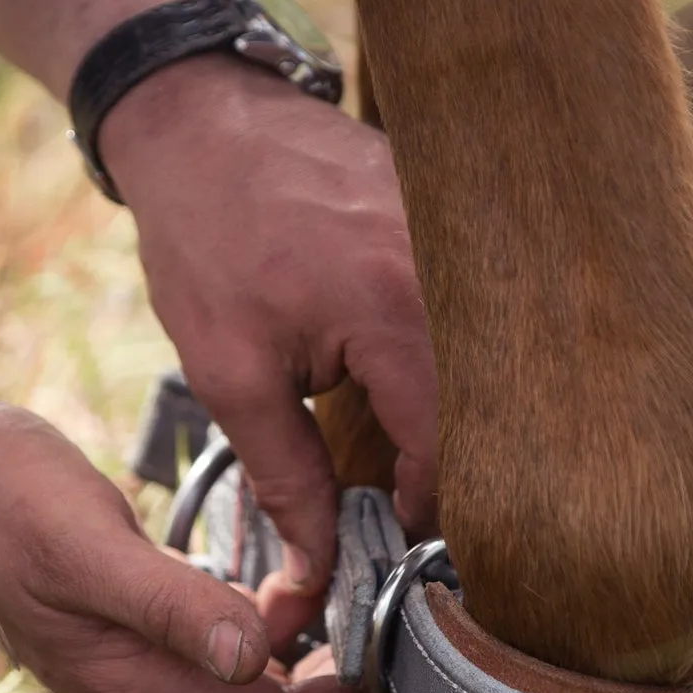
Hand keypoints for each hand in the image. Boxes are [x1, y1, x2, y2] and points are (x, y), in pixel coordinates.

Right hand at [0, 393, 388, 692]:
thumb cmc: (2, 499)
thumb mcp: (88, 544)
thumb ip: (170, 603)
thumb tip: (254, 659)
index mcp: (132, 687)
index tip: (410, 666)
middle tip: (418, 640)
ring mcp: (139, 666)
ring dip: (321, 671)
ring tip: (383, 615)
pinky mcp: (141, 630)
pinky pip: (229, 660)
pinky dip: (281, 641)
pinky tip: (313, 597)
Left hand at [98, 58, 439, 631]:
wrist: (199, 118)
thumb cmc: (205, 237)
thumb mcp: (229, 372)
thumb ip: (286, 478)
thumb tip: (315, 574)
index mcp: (394, 310)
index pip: (451, 446)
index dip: (427, 510)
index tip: (392, 540)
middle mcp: (452, 269)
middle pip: (491, 407)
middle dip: (457, 469)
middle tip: (409, 504)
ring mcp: (464, 233)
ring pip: (493, 360)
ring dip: (462, 413)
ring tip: (414, 446)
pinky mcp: (459, 215)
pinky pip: (482, 309)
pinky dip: (460, 356)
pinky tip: (421, 375)